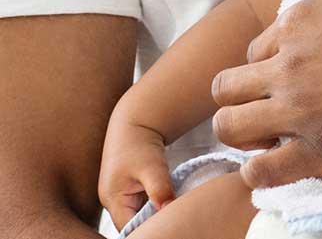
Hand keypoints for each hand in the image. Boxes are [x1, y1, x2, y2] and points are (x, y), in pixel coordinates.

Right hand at [98, 114, 174, 230]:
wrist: (136, 124)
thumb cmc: (140, 144)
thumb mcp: (152, 166)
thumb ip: (160, 189)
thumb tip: (169, 209)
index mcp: (113, 200)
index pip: (129, 229)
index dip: (149, 232)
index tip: (170, 229)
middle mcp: (114, 203)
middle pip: (135, 226)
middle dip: (154, 227)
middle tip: (177, 223)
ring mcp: (122, 199)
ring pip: (141, 218)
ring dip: (156, 217)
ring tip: (175, 216)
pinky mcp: (131, 193)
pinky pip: (144, 209)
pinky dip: (157, 209)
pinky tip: (171, 206)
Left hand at [210, 0, 321, 187]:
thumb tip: (320, 14)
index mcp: (298, 24)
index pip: (254, 53)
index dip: (268, 69)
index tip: (289, 81)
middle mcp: (289, 65)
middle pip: (227, 89)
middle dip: (242, 100)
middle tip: (266, 112)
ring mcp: (300, 109)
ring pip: (230, 127)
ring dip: (243, 135)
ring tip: (266, 142)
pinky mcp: (321, 150)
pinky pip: (261, 173)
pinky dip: (259, 174)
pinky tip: (276, 170)